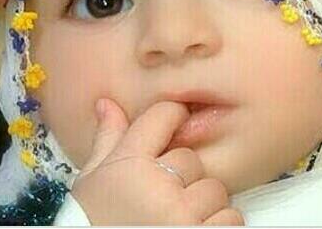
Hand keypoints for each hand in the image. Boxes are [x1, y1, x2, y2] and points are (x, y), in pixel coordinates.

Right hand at [70, 98, 244, 225]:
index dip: (172, 119)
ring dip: (201, 205)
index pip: (164, 114)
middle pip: (192, 159)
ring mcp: (182, 214)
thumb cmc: (93, 225)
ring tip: (174, 220)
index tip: (171, 133)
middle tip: (160, 200)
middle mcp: (158, 186)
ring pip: (214, 189)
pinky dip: (217, 225)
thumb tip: (107, 104)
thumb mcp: (91, 182)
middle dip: (181, 179)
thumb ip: (107, 140)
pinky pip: (230, 217)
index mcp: (129, 164)